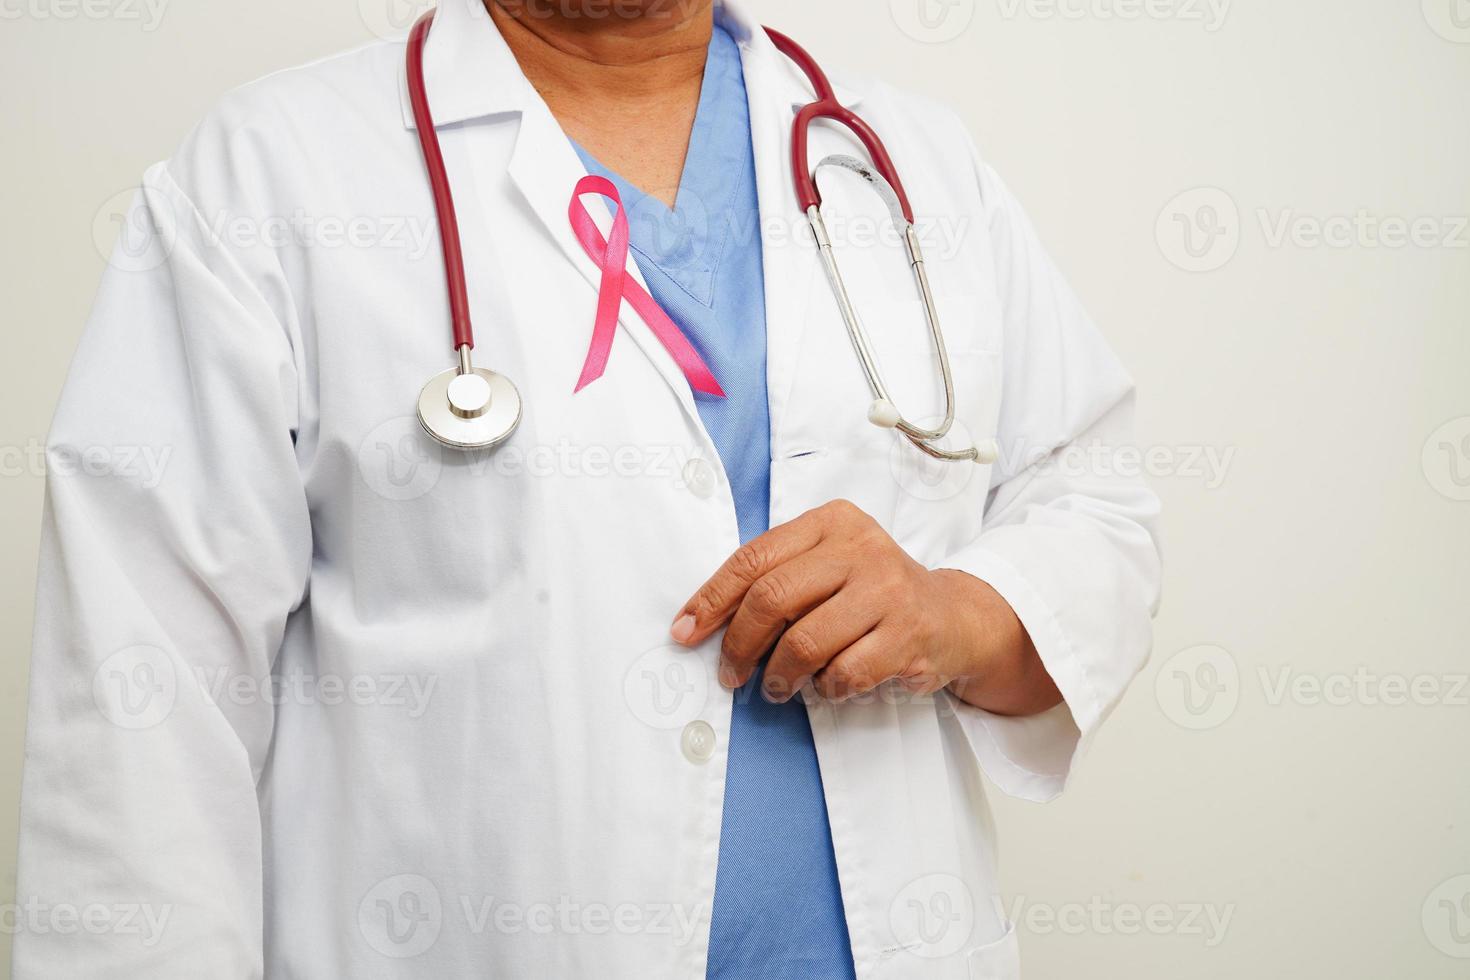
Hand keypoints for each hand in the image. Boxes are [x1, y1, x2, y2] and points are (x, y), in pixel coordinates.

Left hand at [669, 499, 1060, 713]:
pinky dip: (825, 689)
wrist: (952, 617)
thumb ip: (778, 578)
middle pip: (772, 598)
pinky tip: (827, 686)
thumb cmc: (870, 593)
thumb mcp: (828, 565)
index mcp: (832, 522)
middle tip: (730, 673)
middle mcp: (862, 547)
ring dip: (779, 675)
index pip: (754, 559)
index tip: (684, 632)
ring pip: (805, 642)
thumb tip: (702, 622)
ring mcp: (888, 590)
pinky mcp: (908, 633)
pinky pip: (843, 672)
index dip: (711, 600)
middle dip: (739, 644)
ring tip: (776, 688)